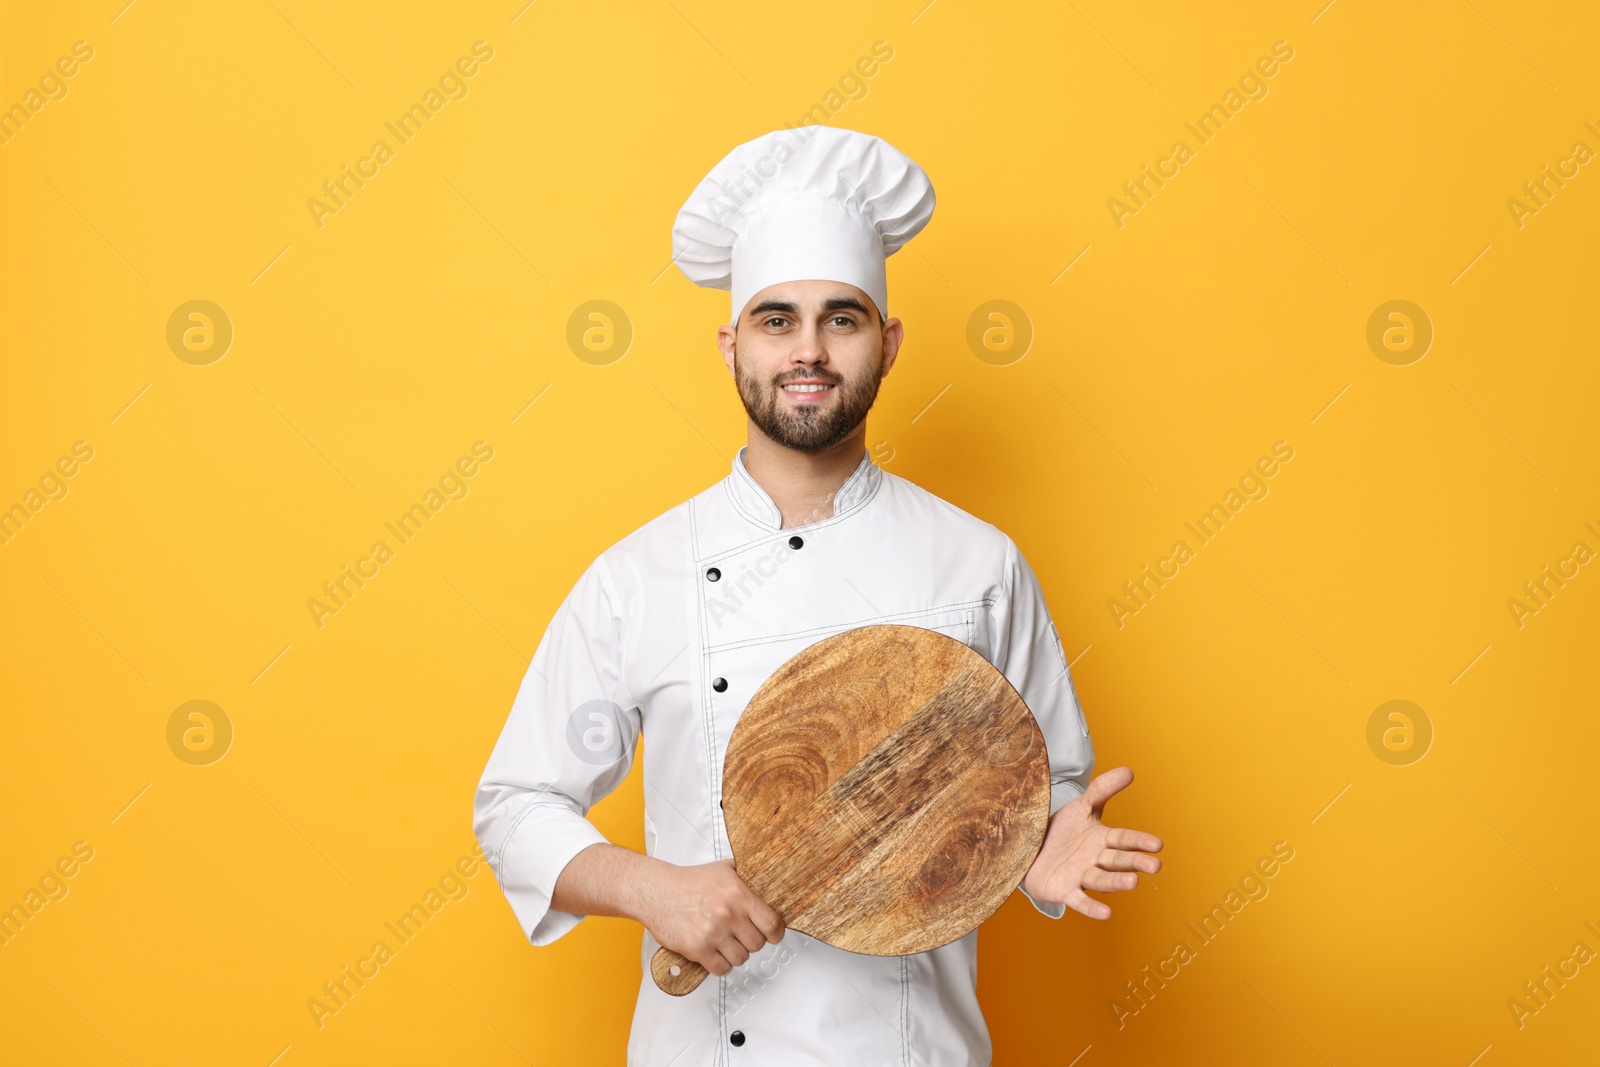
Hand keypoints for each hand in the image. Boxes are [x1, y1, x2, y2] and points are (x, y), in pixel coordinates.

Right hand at [638, 859, 784, 975]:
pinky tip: (715, 953)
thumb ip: (745, 876)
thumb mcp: (723, 870)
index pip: (771, 924)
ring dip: (735, 954)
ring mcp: (713, 932)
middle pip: (757, 944)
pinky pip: (721, 969)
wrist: (656, 891)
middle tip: (741, 935)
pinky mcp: (698, 948)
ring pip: (741, 958)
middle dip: (751, 942)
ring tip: (725, 943)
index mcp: (738, 894)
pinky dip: (720, 965)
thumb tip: (765, 878)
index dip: (775, 933)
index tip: (773, 935)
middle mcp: (728, 914)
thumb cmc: (687, 882)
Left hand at [1021, 766, 1162, 919]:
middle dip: (1135, 863)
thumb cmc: (1061, 830)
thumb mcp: (1080, 807)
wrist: (1029, 849)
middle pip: (1118, 861)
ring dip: (1118, 882)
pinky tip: (1106, 914)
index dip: (1139, 841)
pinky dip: (1092, 907)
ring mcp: (1081, 876)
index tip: (1158, 844)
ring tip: (1133, 882)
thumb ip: (1102, 790)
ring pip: (1102, 880)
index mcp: (1103, 839)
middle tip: (1154, 865)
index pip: (1124, 840)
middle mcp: (1096, 860)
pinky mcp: (1065, 891)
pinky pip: (1080, 901)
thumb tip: (1129, 770)